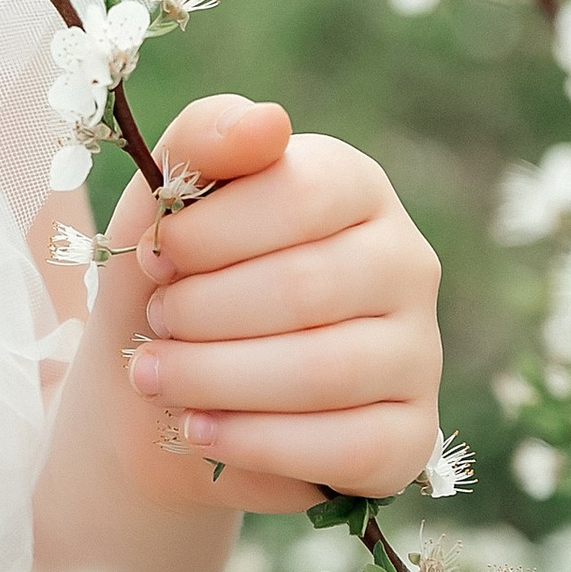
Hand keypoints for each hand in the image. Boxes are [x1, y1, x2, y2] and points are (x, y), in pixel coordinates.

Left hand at [103, 92, 442, 516]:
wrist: (165, 395)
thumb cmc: (175, 281)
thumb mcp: (165, 202)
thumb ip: (205, 141)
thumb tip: (268, 122)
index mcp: (356, 187)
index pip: (302, 194)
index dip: (212, 231)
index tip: (152, 254)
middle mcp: (405, 263)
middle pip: (308, 289)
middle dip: (205, 311)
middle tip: (156, 322)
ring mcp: (418, 353)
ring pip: (327, 372)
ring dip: (217, 378)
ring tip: (154, 377)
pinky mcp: (411, 436)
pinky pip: (351, 449)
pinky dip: (259, 443)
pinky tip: (200, 431)